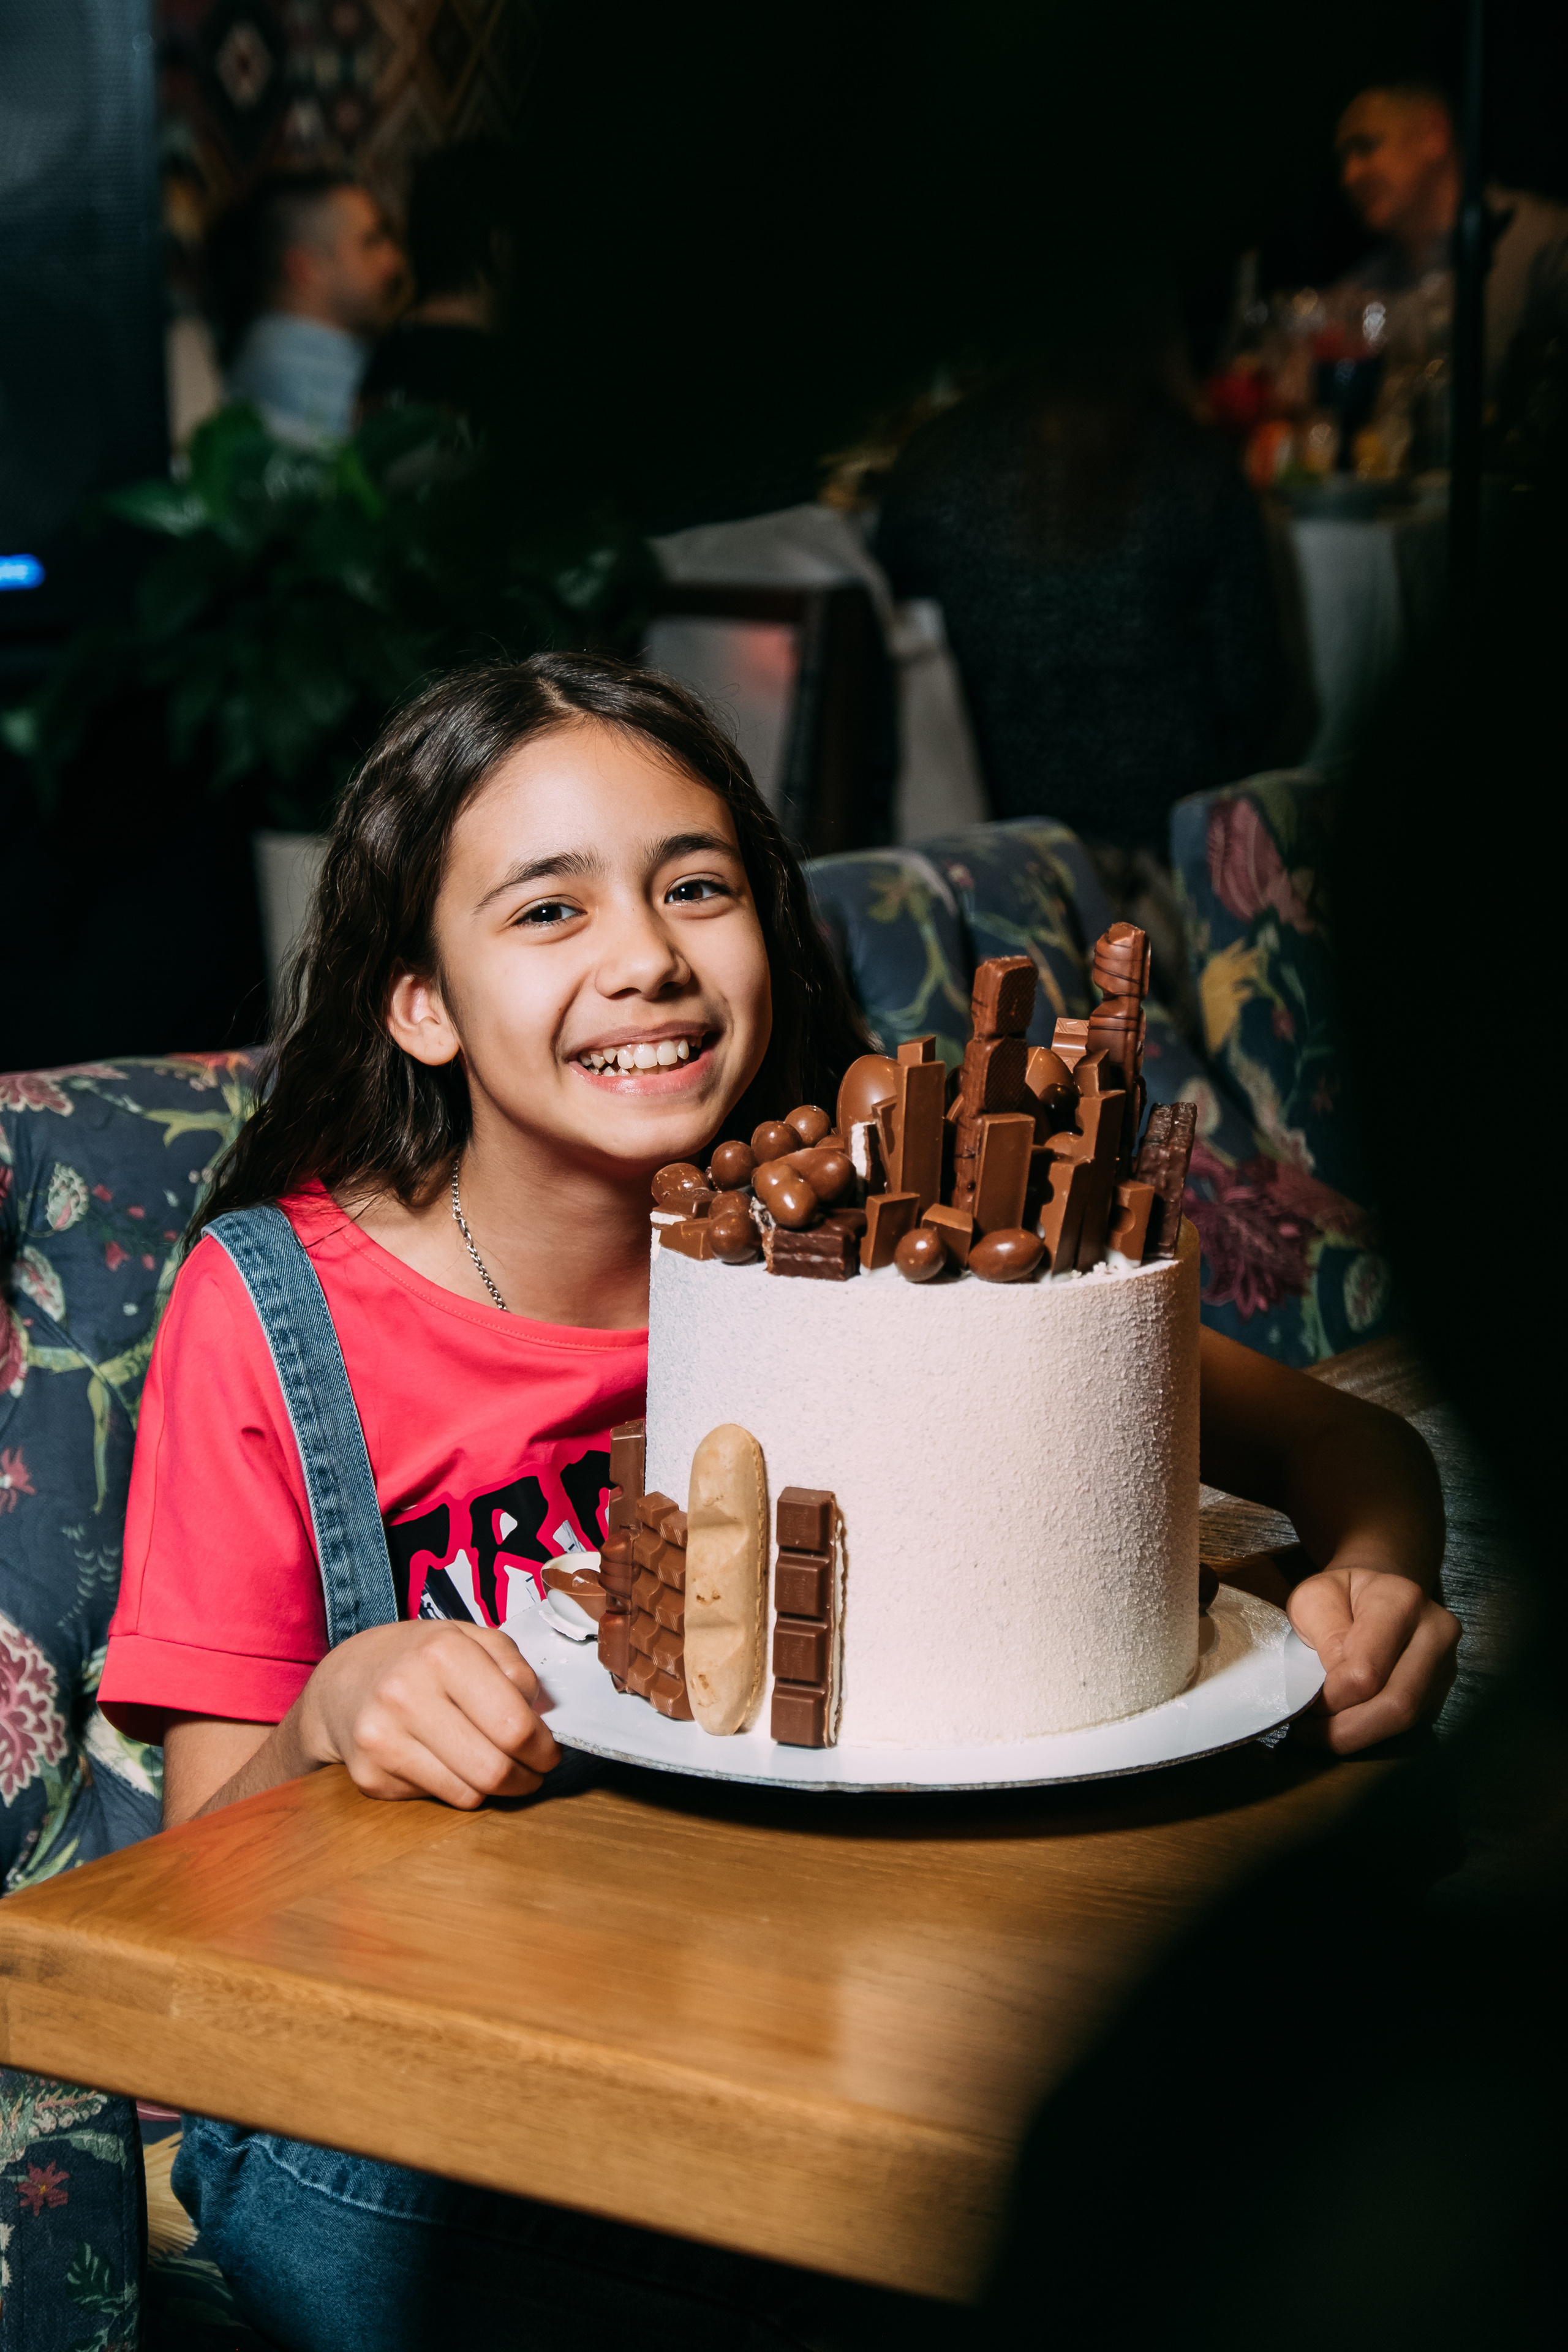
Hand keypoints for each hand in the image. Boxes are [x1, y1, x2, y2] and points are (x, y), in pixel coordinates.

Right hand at [298, 1619, 560, 1806]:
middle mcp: (406, 1694)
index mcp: (441, 1653)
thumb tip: (541, 1713)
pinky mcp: (370, 1776)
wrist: (343, 1683)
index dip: (542, 1746)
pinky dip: (457, 1788)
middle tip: (534, 1771)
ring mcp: (383, 1740)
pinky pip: (438, 1799)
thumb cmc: (418, 1659)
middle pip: (493, 1768)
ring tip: (500, 1769)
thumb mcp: (469, 1637)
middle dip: (527, 1777)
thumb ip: (513, 1666)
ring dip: (496, 1789)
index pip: (513, 1723)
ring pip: (469, 1793)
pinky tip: (452, 1765)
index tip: (549, 1750)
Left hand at [1287, 1563, 1459, 1753]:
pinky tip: (1346, 1726)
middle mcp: (1435, 1633)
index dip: (1331, 1696)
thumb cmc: (1341, 1596)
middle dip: (1346, 1730)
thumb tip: (1333, 1686)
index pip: (1367, 1671)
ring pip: (1406, 1721)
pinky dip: (1372, 1732)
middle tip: (1309, 1732)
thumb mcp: (1314, 1597)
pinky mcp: (1442, 1691)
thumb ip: (1323, 1635)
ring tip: (1322, 1732)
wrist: (1380, 1593)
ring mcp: (1445, 1665)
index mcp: (1402, 1600)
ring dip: (1358, 1735)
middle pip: (1397, 1704)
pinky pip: (1410, 1725)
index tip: (1303, 1700)